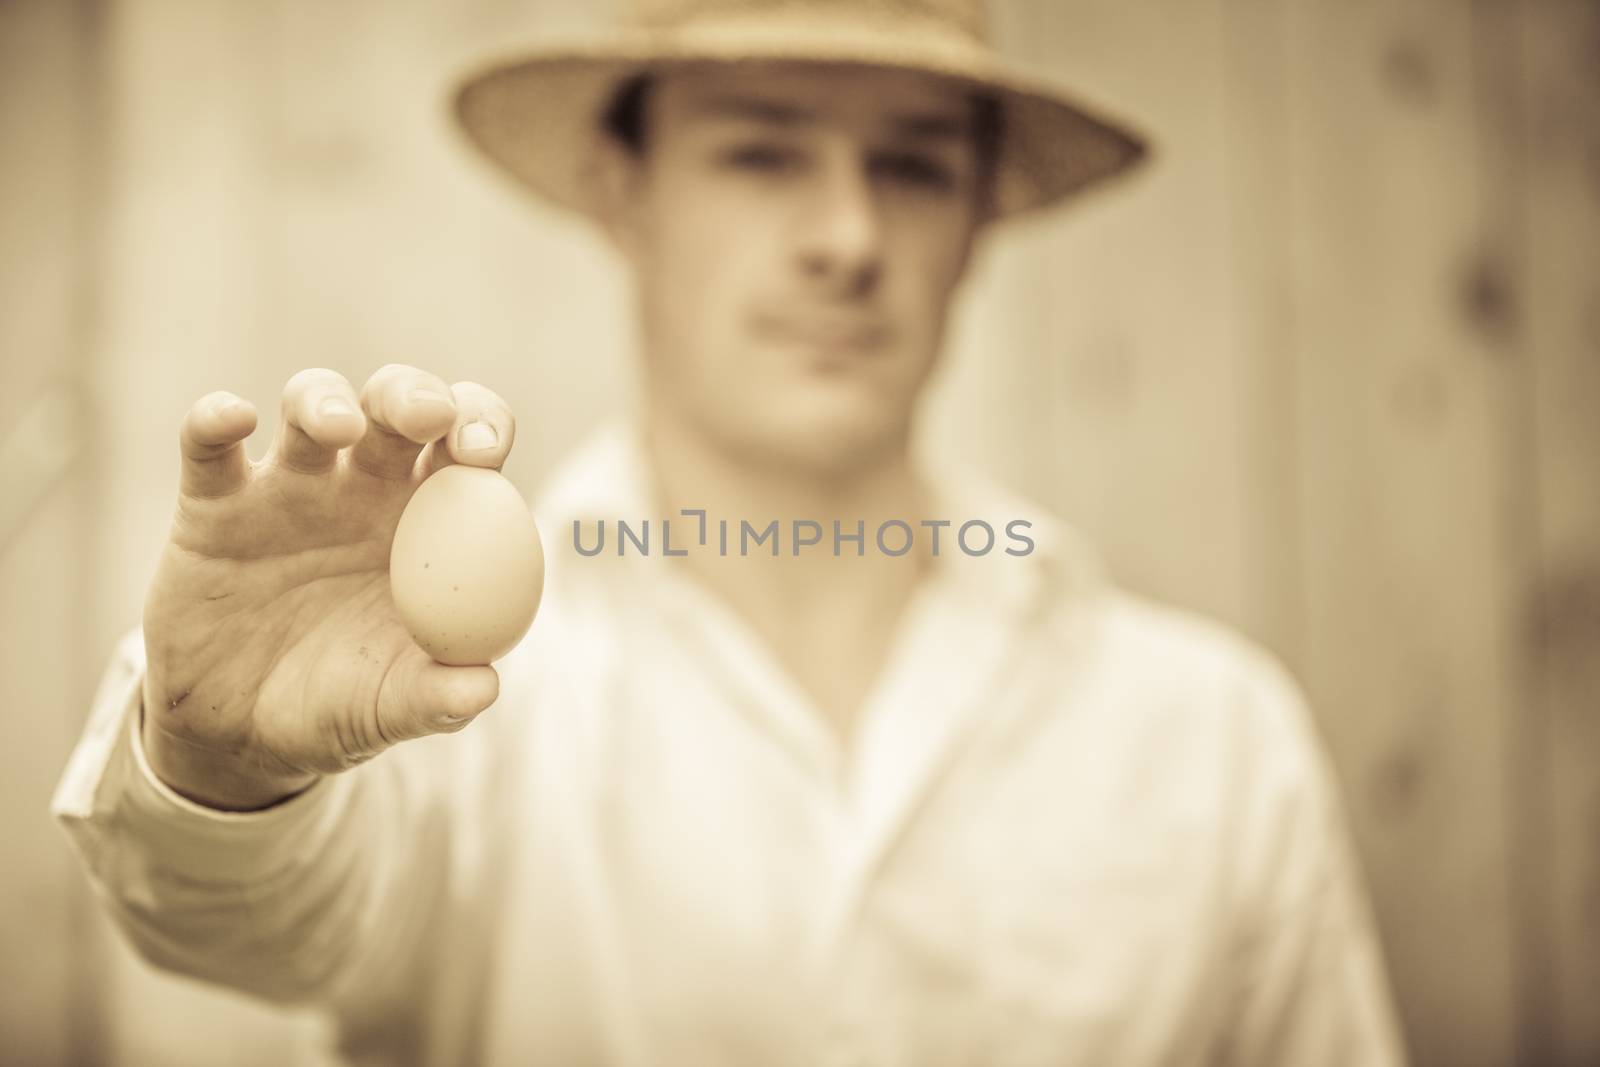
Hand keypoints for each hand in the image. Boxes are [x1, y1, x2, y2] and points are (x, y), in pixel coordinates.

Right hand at [140, 365, 516, 810]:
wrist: (240, 737)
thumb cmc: (339, 706)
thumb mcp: (390, 709)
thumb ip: (437, 696)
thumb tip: (484, 686)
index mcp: (431, 519)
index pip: (470, 445)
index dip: (484, 425)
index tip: (483, 450)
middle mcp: (365, 486)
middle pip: (399, 405)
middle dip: (415, 394)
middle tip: (427, 416)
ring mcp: (290, 486)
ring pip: (312, 404)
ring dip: (325, 399)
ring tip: (337, 425)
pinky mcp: (214, 504)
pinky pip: (209, 447)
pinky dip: (215, 421)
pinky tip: (232, 418)